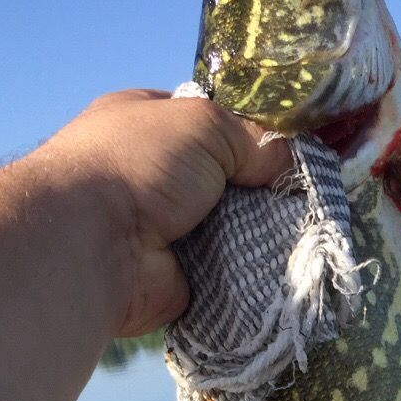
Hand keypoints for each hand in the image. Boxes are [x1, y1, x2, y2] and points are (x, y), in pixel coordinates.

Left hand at [41, 89, 293, 337]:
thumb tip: (287, 160)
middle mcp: (153, 176)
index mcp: (146, 125)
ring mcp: (164, 231)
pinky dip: (251, 272)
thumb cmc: (139, 163)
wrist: (96, 244)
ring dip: (260, 231)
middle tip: (304, 194)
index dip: (246, 133)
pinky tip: (285, 267)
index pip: (206, 125)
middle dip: (258, 187)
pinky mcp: (178, 278)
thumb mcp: (203, 123)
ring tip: (304, 231)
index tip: (288, 148)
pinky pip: (227, 272)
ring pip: (230, 228)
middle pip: (224, 180)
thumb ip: (251, 137)